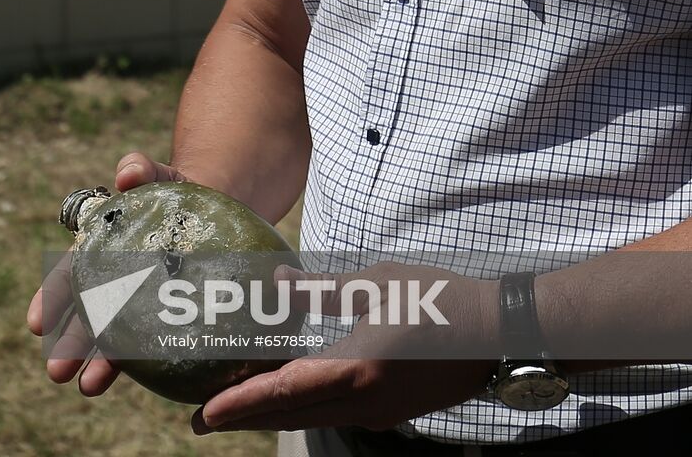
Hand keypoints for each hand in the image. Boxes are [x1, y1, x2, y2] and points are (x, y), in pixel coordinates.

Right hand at [26, 151, 187, 395]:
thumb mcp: (157, 175)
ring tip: (87, 388)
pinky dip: (143, 360)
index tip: (36, 324)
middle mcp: (114, 279)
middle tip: (57, 371)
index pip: (69, 274)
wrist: (217, 205)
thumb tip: (127, 175)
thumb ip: (139, 169)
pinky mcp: (170, 314)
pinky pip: (154, 340)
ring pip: (115, 333)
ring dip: (99, 362)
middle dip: (70, 342)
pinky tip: (141, 382)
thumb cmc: (176, 188)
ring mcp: (140, 301)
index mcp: (100, 248)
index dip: (51, 298)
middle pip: (87, 313)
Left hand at [192, 262, 498, 433]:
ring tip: (235, 408)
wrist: (499, 332)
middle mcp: (363, 400)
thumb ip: (320, 291)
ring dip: (271, 415)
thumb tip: (275, 283)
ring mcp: (380, 411)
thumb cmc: (437, 299)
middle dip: (244, 417)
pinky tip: (289, 397)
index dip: (239, 404)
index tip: (204, 412)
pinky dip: (303, 409)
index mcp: (355, 369)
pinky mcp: (392, 411)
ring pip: (311, 417)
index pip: (282, 392)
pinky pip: (335, 414)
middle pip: (289, 415)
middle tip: (203, 419)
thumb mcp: (375, 284)